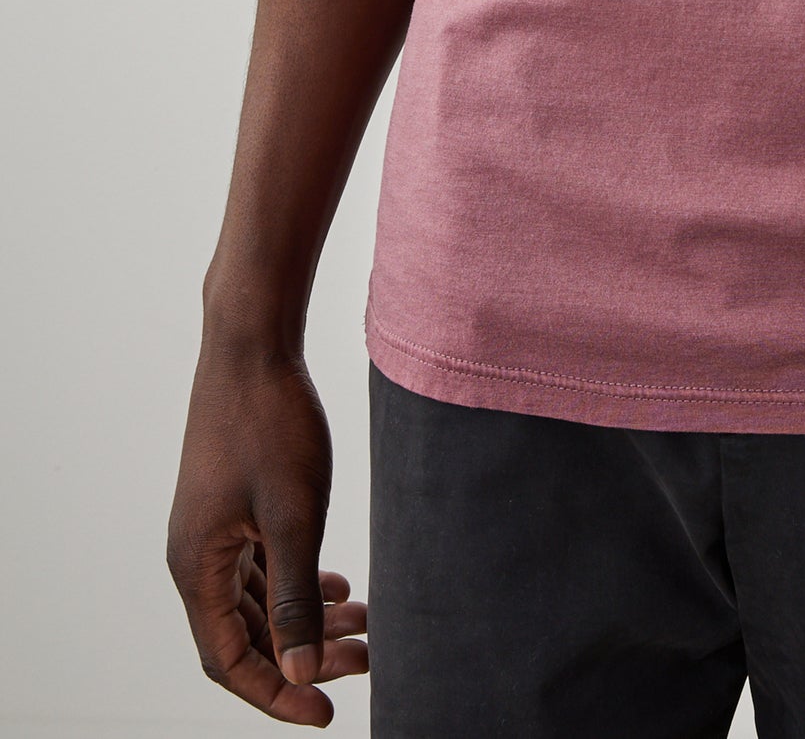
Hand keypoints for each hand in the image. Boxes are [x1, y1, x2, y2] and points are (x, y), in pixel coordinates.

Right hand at [168, 338, 367, 722]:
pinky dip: (299, 582)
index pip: (230, 661)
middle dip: (305, 654)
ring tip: (366, 624)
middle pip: (247, 634)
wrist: (253, 344)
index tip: (326, 712)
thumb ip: (295, 598)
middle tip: (367, 659)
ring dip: (308, 617)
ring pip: (259, 598)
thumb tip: (299, 671)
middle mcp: (195, 555)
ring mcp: (213, 528)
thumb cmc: (271, 424)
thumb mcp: (293, 517)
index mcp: (196, 568)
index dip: (277, 693)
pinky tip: (340, 584)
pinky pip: (262, 565)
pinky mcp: (233, 503)